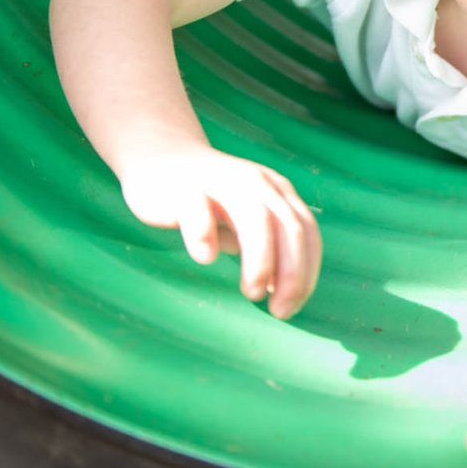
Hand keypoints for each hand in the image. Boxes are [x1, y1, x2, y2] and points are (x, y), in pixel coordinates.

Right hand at [115, 145, 320, 319]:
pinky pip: (198, 207)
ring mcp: (221, 181)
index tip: (290, 308)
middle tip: (278, 311)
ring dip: (261, 259)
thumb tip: (284, 295)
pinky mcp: (184, 187)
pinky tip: (206, 258)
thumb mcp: (247, 219)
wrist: (159, 156)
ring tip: (253, 292)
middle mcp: (255, 183)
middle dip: (291, 273)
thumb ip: (269, 248)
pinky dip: (205, 233)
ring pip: (254, 216)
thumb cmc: (209, 200)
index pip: (307, 232)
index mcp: (276, 191)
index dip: (306, 272)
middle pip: (288, 226)